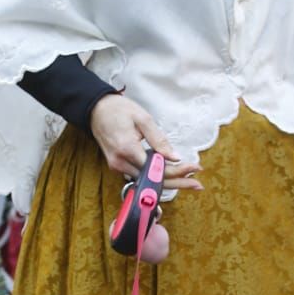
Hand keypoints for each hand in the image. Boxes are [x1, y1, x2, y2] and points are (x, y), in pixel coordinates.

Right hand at [88, 93, 202, 190]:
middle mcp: (121, 163)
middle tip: (197, 184)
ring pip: (147, 181)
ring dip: (168, 181)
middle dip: (178, 183)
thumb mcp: (143, 118)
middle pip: (153, 181)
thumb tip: (175, 157)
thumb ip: (159, 140)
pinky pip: (140, 176)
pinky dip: (155, 177)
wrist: (95, 109)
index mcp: (128, 149)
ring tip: (189, 180)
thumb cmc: (119, 110)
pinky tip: (171, 176)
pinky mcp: (118, 166)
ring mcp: (117, 166)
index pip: (157, 169)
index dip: (178, 171)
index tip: (196, 168)